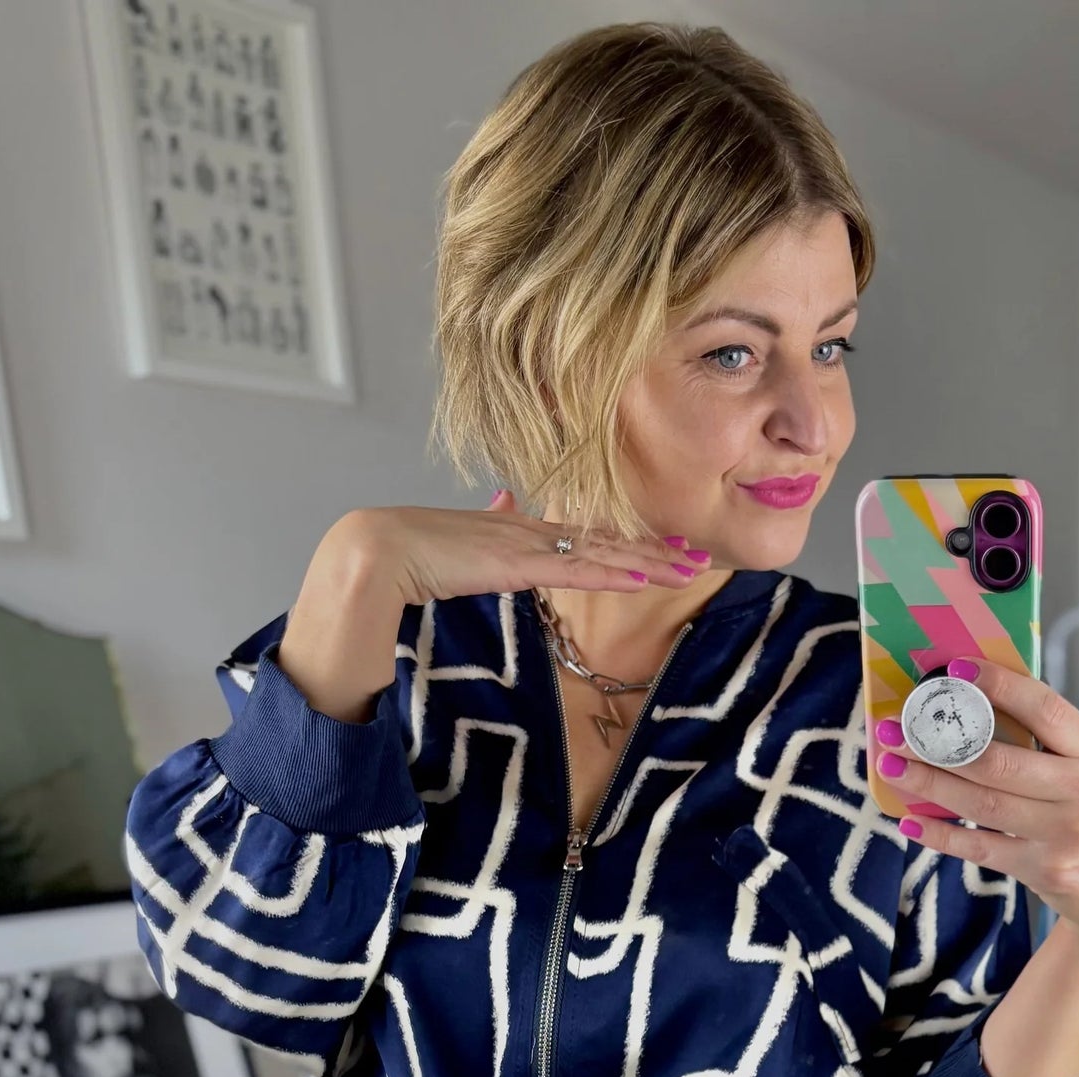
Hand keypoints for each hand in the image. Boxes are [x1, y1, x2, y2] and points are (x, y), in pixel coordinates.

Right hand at [329, 487, 706, 610]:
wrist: (380, 549)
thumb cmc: (413, 549)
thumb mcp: (462, 535)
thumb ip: (490, 518)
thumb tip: (506, 497)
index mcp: (521, 527)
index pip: (587, 535)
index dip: (630, 541)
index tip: (666, 546)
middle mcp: (532, 530)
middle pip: (607, 541)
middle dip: (655, 550)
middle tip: (699, 555)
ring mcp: (526, 545)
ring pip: (601, 554)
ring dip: (649, 563)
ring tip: (689, 568)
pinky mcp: (517, 564)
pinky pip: (576, 571)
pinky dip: (612, 575)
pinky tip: (644, 578)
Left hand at [875, 660, 1078, 959]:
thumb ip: (1048, 745)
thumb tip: (970, 710)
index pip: (1044, 708)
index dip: (999, 685)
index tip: (954, 670)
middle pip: (998, 761)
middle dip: (938, 745)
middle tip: (896, 731)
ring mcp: (1067, 834)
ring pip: (982, 804)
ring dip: (929, 784)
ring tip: (891, 767)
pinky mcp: (1047, 871)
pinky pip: (980, 847)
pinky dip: (940, 834)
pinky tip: (910, 822)